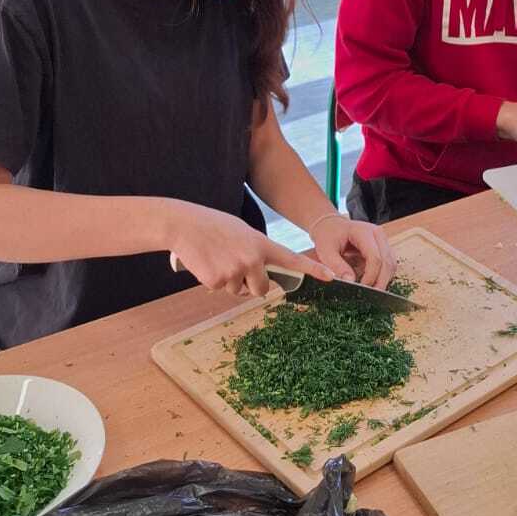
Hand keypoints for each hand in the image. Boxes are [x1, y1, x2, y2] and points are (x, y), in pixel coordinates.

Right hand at [166, 203, 332, 297]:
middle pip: (262, 288)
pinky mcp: (217, 280)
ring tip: (217, 259)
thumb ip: (257, 251)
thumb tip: (262, 275)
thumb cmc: (213, 227)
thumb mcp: (242, 233)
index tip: (332, 278)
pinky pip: (220, 290)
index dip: (313, 270)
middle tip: (234, 265)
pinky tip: (206, 264)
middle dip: (251, 284)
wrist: (185, 225)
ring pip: (238, 290)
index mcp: (261, 244)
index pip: (292, 260)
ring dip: (229, 281)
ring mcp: (235, 270)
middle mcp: (252, 258)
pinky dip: (212, 281)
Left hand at [309, 213, 396, 289]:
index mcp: (364, 232)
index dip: (370, 275)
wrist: (331, 226)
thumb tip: (350, 281)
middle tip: (370, 296)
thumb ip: (336, 265)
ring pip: (391, 264)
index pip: (374, 257)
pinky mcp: (383, 247)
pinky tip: (373, 284)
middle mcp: (377, 234)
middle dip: (380, 281)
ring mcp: (382, 240)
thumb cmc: (328, 236)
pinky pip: (388, 264)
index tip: (361, 288)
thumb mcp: (326, 250)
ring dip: (383, 280)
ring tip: (372, 292)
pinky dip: (383, 276)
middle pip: (387, 262)